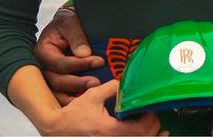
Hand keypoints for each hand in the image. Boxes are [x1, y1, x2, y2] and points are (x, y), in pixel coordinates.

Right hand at [35, 7, 102, 104]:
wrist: (67, 24)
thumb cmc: (67, 22)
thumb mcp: (70, 22)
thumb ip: (76, 36)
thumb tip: (84, 54)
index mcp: (42, 52)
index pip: (59, 63)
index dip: (79, 64)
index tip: (99, 61)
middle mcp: (42, 67)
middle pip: (56, 81)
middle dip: (77, 83)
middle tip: (96, 83)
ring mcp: (48, 77)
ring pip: (56, 92)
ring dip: (74, 96)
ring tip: (92, 95)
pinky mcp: (56, 84)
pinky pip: (60, 96)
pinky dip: (71, 100)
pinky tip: (86, 101)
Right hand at [38, 79, 161, 135]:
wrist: (56, 129)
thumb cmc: (73, 114)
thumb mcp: (93, 96)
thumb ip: (113, 87)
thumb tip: (129, 81)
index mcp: (110, 131)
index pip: (143, 128)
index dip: (151, 117)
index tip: (149, 108)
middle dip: (153, 125)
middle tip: (152, 113)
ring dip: (149, 134)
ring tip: (155, 126)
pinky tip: (142, 133)